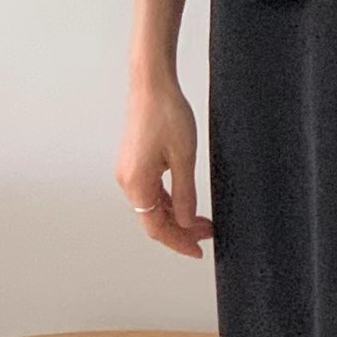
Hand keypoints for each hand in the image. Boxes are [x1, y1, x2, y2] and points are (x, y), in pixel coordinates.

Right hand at [114, 75, 213, 257]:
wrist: (152, 85)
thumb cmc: (168, 114)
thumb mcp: (184, 156)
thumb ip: (184, 192)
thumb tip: (185, 221)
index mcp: (137, 184)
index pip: (157, 228)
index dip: (178, 242)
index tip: (198, 251)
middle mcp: (128, 182)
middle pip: (153, 219)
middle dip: (180, 230)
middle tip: (208, 234)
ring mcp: (129, 172)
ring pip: (151, 206)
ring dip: (175, 216)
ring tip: (202, 220)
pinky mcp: (134, 162)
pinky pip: (150, 191)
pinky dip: (167, 201)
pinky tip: (184, 201)